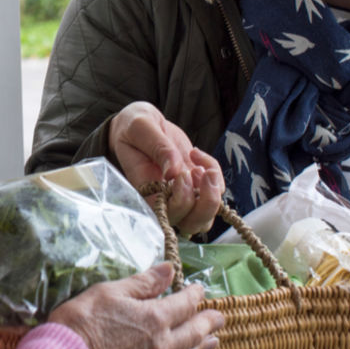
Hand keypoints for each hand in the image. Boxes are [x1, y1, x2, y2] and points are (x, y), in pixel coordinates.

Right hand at [48, 263, 223, 348]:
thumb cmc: (83, 320)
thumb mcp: (111, 292)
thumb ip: (143, 283)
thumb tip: (169, 269)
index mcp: (154, 318)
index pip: (184, 304)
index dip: (195, 295)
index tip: (201, 289)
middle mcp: (161, 345)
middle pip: (193, 333)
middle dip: (208, 323)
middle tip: (220, 317)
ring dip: (202, 346)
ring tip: (213, 341)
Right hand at [108, 102, 222, 233]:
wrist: (143, 125)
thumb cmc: (134, 127)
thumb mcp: (140, 128)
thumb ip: (157, 147)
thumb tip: (174, 171)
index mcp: (145, 192)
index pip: (167, 215)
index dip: (181, 202)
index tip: (181, 173)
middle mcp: (165, 201)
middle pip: (192, 223)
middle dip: (205, 203)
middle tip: (197, 170)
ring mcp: (183, 195)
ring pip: (206, 217)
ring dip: (213, 193)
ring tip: (202, 166)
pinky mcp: (196, 185)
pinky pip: (215, 190)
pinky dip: (214, 172)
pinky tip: (196, 154)